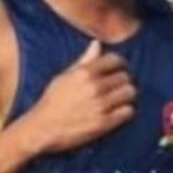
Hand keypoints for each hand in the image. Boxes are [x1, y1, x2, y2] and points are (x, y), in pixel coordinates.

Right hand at [20, 39, 135, 154]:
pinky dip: (125, 111)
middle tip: (116, 88)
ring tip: (118, 100)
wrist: (42, 129)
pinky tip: (117, 112)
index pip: (115, 60)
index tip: (117, 70)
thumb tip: (97, 43)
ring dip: (126, 96)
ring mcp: (100, 105)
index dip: (119, 64)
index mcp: (84, 73)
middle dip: (122, 81)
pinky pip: (128, 111)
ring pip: (129, 93)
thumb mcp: (64, 76)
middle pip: (125, 77)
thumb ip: (83, 60)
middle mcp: (94, 87)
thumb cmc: (51, 101)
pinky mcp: (104, 123)